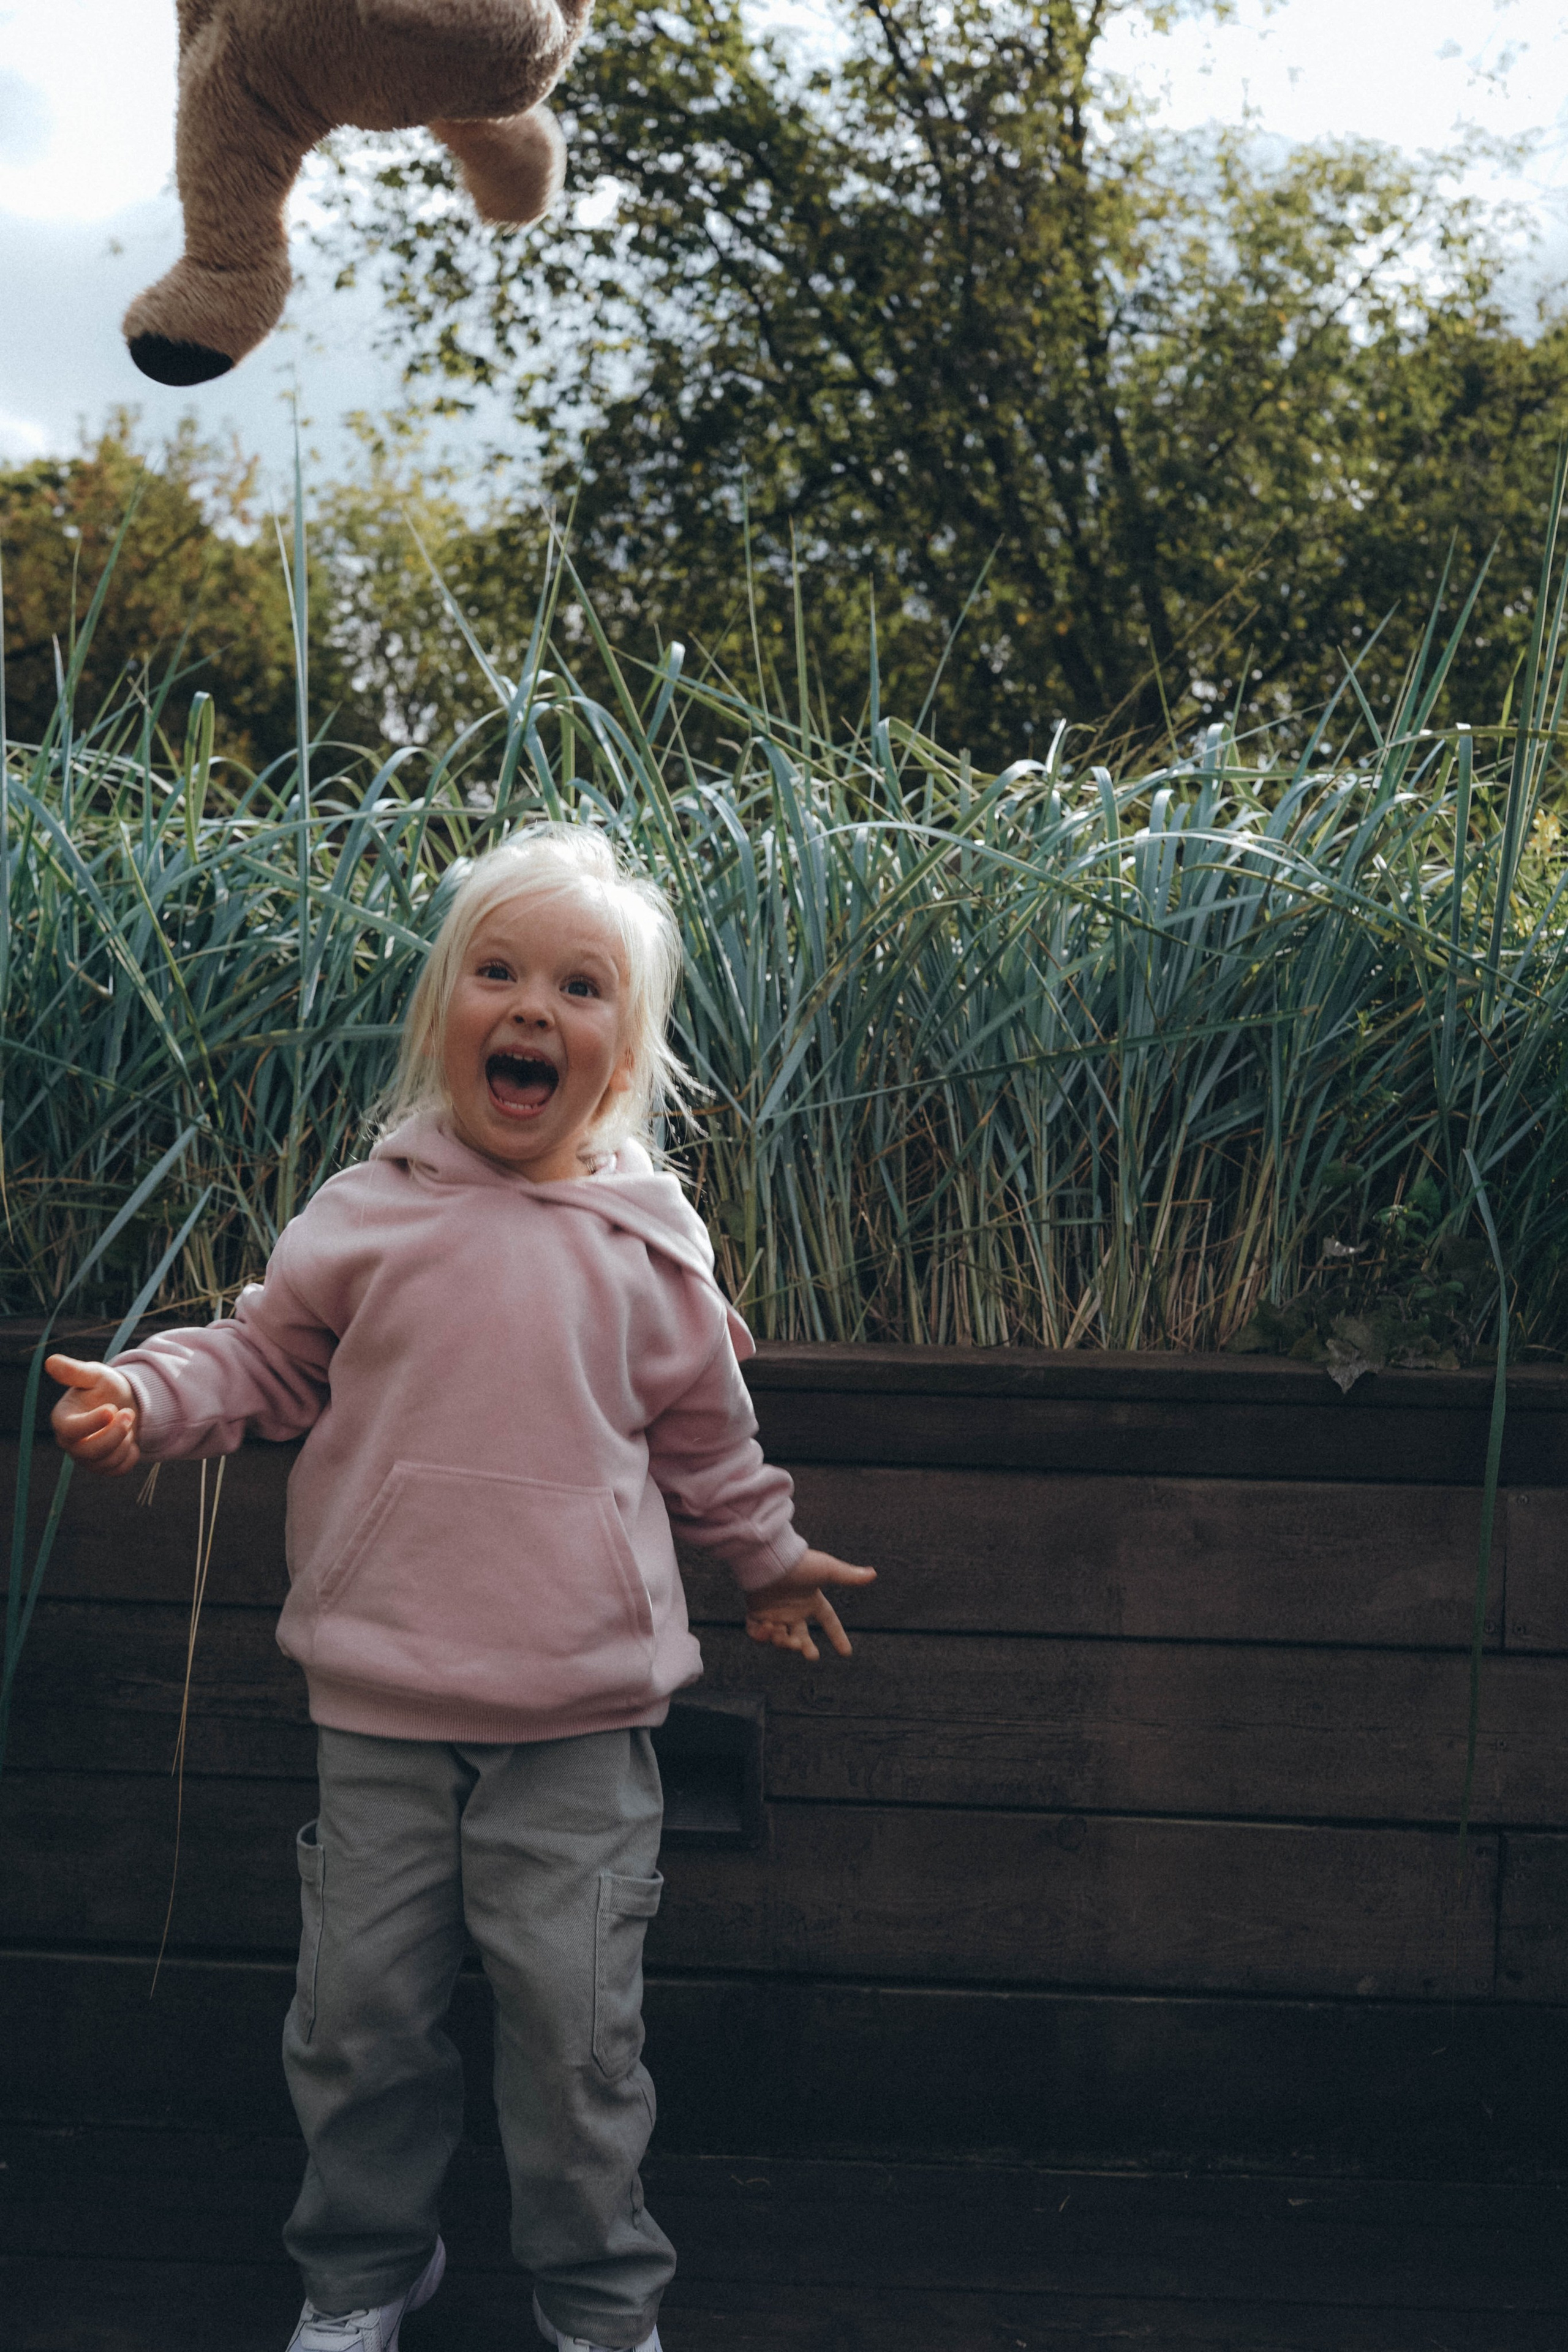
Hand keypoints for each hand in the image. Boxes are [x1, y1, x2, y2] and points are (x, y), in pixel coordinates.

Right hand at [46, 1354, 141, 1476]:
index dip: (91, 1423)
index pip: (70, 1430)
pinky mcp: (102, 1466)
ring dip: (124, 1442)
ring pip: (105, 1463)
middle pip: (88, 1452)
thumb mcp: (94, 1375)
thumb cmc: (105, 1387)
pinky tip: (131, 1440)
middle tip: (130, 1412)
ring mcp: (85, 1457)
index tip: (112, 1409)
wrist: (124, 1402)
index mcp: (63, 1419)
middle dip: (114, 1434)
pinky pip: (117, 1470)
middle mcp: (70, 1442)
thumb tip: (50, 1361)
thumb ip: (74, 1371)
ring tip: (129, 1421)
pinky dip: (130, 1456)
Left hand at [744, 1547, 876, 1662]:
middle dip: (805, 1648)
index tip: (846, 1653)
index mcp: (812, 1600)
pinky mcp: (756, 1612)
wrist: (770, 1559)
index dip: (837, 1636)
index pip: (829, 1621)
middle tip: (810, 1654)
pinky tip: (767, 1630)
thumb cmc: (799, 1564)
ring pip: (780, 1638)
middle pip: (802, 1637)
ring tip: (785, 1635)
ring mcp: (775, 1612)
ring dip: (783, 1642)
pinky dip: (760, 1637)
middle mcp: (794, 1609)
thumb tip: (873, 1574)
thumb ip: (849, 1576)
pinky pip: (756, 1633)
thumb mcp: (827, 1570)